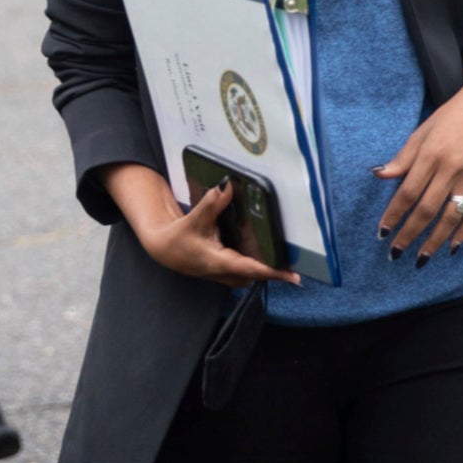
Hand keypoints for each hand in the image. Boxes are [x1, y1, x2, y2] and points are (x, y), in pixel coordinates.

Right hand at [100, 162, 301, 288]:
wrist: (165, 250)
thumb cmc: (178, 238)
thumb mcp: (193, 219)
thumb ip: (211, 203)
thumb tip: (227, 185)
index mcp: (219, 262)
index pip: (253, 270)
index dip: (274, 273)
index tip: (294, 276)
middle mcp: (226, 273)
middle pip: (259, 273)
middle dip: (276, 266)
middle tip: (297, 254)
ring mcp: (228, 275)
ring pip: (255, 273)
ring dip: (268, 264)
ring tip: (285, 249)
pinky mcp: (228, 271)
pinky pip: (250, 269)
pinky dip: (259, 261)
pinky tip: (266, 246)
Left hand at [375, 63, 462, 263]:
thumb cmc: (449, 117)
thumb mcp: (421, 132)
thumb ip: (402, 158)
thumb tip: (378, 175)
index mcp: (431, 154)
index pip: (408, 193)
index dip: (394, 215)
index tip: (382, 232)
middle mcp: (452, 168)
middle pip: (427, 210)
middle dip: (409, 234)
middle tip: (395, 253)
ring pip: (451, 217)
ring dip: (434, 241)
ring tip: (420, 258)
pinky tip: (451, 248)